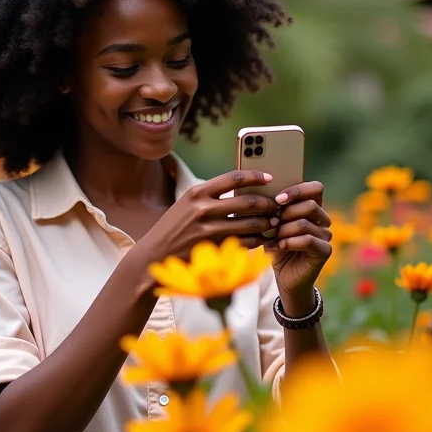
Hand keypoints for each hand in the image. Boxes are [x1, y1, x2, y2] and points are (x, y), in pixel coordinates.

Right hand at [133, 169, 279, 268]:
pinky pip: (246, 242)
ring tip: (274, 222)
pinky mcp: (215, 248)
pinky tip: (265, 239)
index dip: (256, 176)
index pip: (234, 178)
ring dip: (267, 223)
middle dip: (268, 203)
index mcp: (197, 192)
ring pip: (251, 223)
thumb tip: (241, 189)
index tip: (269, 177)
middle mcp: (203, 208)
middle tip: (277, 204)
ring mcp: (210, 229)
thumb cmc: (173, 228)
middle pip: (248, 201)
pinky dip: (259, 240)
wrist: (155, 254)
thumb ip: (210, 196)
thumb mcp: (186, 205)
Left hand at [260, 181, 331, 311]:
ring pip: (305, 223)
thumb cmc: (277, 247)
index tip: (277, 199)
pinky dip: (288, 242)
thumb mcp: (272, 226)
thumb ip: (273, 212)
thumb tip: (263, 198)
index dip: (297, 190)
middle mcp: (323, 220)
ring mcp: (326, 235)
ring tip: (272, 237)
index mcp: (312, 208)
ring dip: (284, 230)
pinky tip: (278, 247)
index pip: (315, 188)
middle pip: (310, 205)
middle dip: (286, 213)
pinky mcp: (325, 251)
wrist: (285, 277)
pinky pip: (307, 240)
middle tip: (272, 224)